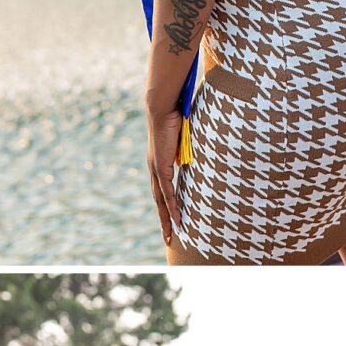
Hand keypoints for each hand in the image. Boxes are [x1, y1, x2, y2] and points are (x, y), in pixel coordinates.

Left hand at [146, 106, 183, 242]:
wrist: (163, 108)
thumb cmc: (175, 118)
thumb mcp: (183, 140)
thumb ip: (184, 152)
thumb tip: (191, 158)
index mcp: (159, 164)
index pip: (162, 190)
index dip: (166, 206)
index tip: (171, 220)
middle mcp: (154, 169)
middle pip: (158, 200)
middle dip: (163, 220)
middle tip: (169, 237)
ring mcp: (156, 168)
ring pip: (161, 199)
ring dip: (166, 217)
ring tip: (172, 234)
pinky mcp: (161, 166)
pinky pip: (167, 190)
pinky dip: (171, 204)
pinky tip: (175, 217)